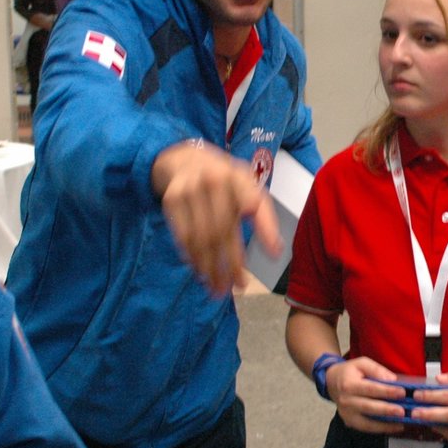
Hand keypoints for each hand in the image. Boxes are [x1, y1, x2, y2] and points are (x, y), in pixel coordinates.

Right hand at [151, 140, 279, 295]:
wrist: (183, 159)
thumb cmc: (223, 180)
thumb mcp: (246, 186)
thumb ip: (263, 215)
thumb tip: (276, 252)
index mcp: (239, 176)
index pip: (255, 204)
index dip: (266, 228)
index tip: (274, 255)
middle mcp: (214, 180)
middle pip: (224, 231)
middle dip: (231, 264)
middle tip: (239, 287)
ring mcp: (190, 189)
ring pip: (201, 238)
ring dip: (210, 268)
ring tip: (219, 289)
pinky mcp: (171, 199)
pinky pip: (182, 236)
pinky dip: (192, 258)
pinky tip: (201, 272)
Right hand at [325, 357, 407, 433]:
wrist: (332, 382)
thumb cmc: (350, 372)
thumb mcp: (362, 363)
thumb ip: (376, 370)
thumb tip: (392, 380)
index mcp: (349, 385)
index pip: (370, 389)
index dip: (386, 391)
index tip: (402, 392)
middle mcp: (346, 401)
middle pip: (368, 407)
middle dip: (386, 410)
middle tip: (402, 411)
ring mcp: (347, 414)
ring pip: (367, 423)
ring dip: (385, 424)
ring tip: (401, 423)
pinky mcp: (349, 422)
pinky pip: (366, 428)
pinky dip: (381, 429)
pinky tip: (394, 427)